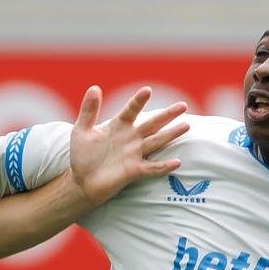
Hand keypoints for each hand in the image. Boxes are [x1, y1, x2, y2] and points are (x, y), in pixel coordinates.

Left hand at [67, 85, 189, 207]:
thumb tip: (94, 87)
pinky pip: (152, 168)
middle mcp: (130, 138)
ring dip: (171, 134)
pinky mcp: (134, 171)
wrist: (82, 182)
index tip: (147, 90)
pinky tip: (177, 162)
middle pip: (152, 124)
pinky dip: (164, 166)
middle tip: (183, 105)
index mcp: (118, 126)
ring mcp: (134, 154)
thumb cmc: (82, 155)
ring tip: (186, 125)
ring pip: (156, 142)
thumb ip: (88, 110)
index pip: (131, 110)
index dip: (138, 101)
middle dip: (167, 115)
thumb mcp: (82, 130)